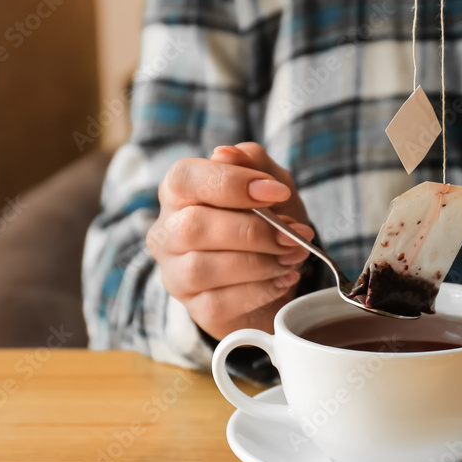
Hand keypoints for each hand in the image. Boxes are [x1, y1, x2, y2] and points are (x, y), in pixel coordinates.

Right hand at [147, 143, 314, 339]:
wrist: (279, 270)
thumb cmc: (268, 221)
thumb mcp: (271, 185)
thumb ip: (254, 164)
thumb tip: (228, 153)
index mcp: (180, 192)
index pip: (185, 178)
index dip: (231, 183)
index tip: (277, 192)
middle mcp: (167, 232)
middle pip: (193, 227)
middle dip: (253, 231)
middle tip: (294, 235)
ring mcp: (176, 273)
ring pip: (202, 268)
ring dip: (258, 263)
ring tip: (291, 257)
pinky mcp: (195, 307)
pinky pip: (218, 302)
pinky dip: (258, 291)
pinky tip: (283, 279)